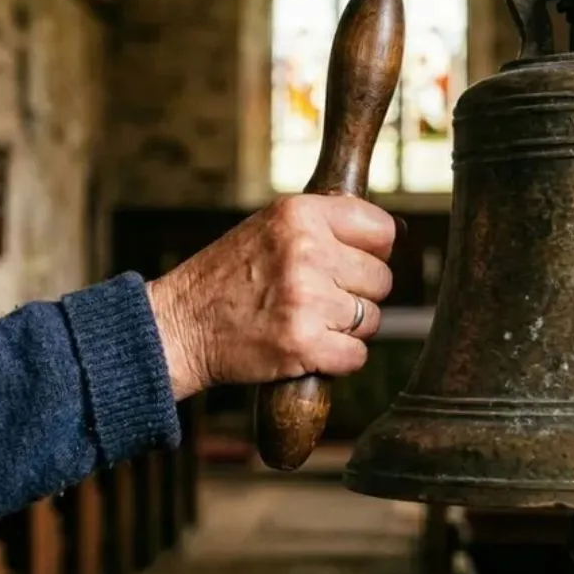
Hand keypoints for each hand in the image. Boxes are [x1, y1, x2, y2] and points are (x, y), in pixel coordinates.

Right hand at [147, 195, 399, 400]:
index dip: (373, 251)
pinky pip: (356, 355)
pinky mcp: (304, 342)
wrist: (179, 326)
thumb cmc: (225, 278)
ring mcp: (306, 297)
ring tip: (306, 321)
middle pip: (381, 279)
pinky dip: (337, 359)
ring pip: (370, 318)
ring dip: (346, 328)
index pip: (381, 229)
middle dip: (356, 294)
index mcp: (298, 214)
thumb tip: (394, 235)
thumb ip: (322, 225)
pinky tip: (306, 347)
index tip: (352, 263)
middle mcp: (306, 250)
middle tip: (318, 298)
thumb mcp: (268, 228)